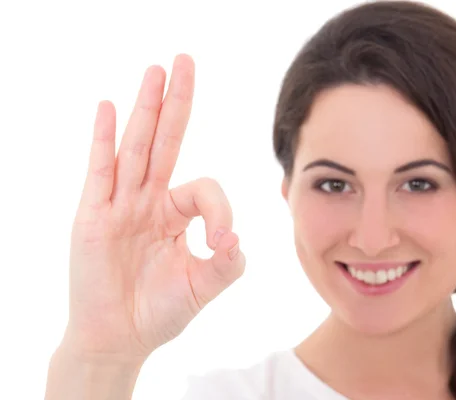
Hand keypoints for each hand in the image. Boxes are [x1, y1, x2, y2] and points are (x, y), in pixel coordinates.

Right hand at [63, 54, 244, 359]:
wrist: (121, 338)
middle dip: (177, 102)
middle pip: (166, 140)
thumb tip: (237, 238)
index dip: (220, 209)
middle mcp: (149, 200)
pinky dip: (103, 139)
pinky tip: (108, 107)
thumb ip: (228, 263)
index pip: (205, 187)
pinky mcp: (95, 215)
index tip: (223, 241)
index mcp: (176, 212)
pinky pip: (100, 171)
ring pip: (137, 147)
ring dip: (146, 108)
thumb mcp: (205, 286)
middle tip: (185, 60)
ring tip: (156, 70)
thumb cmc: (160, 311)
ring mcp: (121, 204)